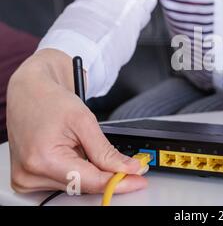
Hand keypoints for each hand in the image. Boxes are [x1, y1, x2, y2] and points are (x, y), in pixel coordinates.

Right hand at [7, 49, 146, 192]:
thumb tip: (128, 168)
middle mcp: (30, 174)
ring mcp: (27, 179)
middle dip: (108, 175)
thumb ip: (106, 150)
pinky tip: (74, 153)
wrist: (29, 94)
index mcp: (44, 159)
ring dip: (89, 171)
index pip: (91, 181)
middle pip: (83, 185)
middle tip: (128, 165)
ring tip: (82, 145)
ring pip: (75, 185)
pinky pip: (64, 182)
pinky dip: (76, 170)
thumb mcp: (84, 121)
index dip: (119, 182)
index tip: (139, 179)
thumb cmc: (51, 101)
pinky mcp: (28, 179)